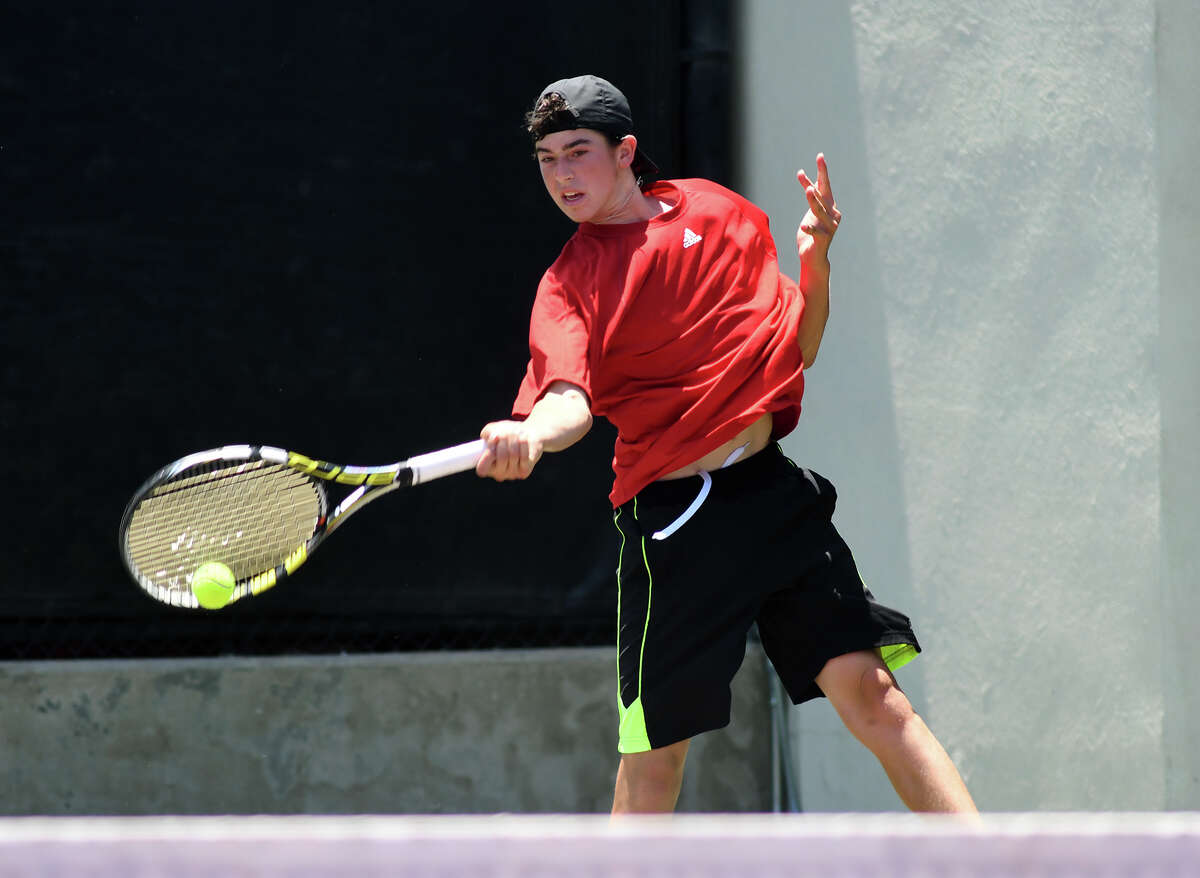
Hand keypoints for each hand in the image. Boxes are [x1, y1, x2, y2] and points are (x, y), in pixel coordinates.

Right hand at [476, 420, 542, 481]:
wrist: (525, 436)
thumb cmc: (505, 433)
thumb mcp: (492, 429)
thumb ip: (488, 432)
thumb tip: (495, 438)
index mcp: (485, 466)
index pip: (482, 468)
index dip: (486, 456)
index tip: (493, 440)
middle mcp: (497, 474)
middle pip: (502, 457)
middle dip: (505, 438)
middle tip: (506, 431)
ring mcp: (511, 474)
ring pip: (513, 455)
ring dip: (515, 438)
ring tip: (516, 431)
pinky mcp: (524, 472)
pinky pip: (524, 456)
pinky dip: (524, 443)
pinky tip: (524, 438)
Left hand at [796, 154, 841, 276]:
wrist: (813, 256)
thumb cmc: (811, 232)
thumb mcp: (810, 210)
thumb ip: (810, 195)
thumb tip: (802, 172)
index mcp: (830, 206)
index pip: (824, 185)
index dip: (822, 171)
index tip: (819, 156)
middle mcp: (833, 214)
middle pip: (823, 194)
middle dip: (819, 179)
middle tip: (814, 165)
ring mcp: (830, 227)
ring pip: (819, 211)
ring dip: (813, 201)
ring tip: (808, 190)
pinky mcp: (823, 239)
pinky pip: (815, 232)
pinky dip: (810, 228)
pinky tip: (804, 225)